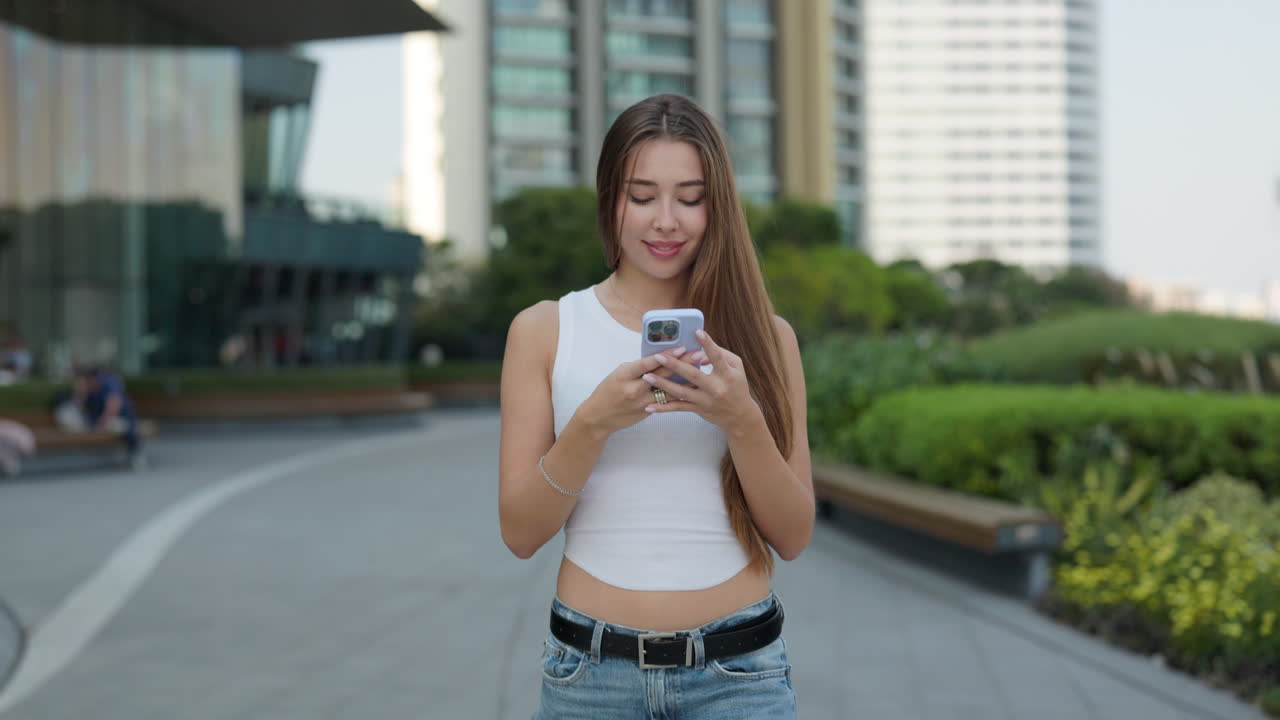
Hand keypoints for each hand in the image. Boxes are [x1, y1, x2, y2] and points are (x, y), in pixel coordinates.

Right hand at [575, 346, 689, 435]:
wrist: (599, 417)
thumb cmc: (609, 390)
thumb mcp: (620, 373)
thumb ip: (639, 367)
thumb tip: (661, 357)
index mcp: (625, 374)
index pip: (648, 363)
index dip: (666, 355)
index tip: (682, 347)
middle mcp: (634, 389)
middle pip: (663, 375)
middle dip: (683, 364)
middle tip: (699, 355)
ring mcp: (642, 402)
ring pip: (669, 390)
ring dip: (686, 380)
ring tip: (702, 371)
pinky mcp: (648, 411)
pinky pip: (667, 401)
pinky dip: (680, 393)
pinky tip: (692, 388)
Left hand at [641, 329, 761, 433]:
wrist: (740, 416)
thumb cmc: (737, 386)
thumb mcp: (737, 367)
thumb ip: (721, 354)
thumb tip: (701, 351)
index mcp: (727, 375)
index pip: (717, 357)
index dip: (708, 344)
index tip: (697, 332)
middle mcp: (716, 388)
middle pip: (693, 375)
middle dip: (674, 365)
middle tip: (658, 356)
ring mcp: (705, 400)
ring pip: (681, 392)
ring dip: (663, 384)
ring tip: (647, 376)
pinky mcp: (698, 409)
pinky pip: (678, 408)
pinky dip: (663, 407)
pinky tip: (649, 406)